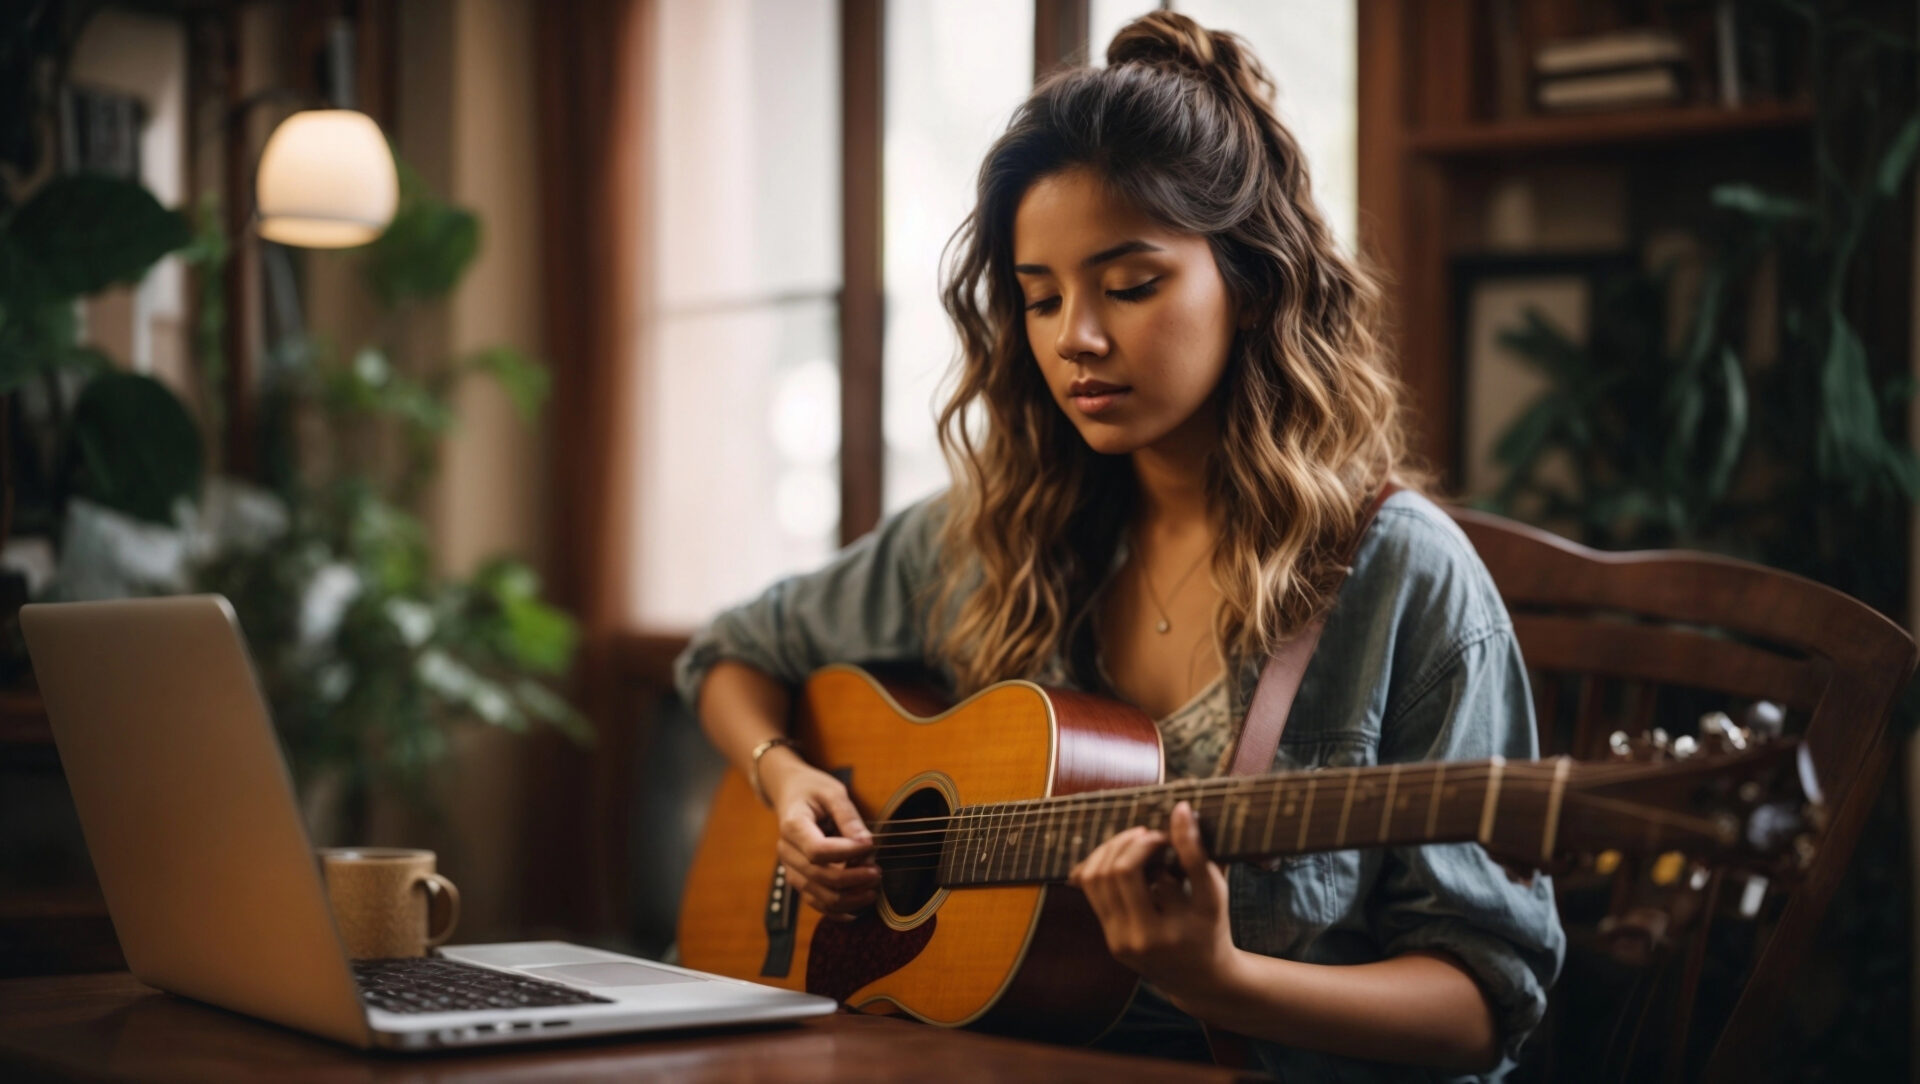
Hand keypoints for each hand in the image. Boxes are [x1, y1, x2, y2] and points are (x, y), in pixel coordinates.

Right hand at [763, 755, 878, 920]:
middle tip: (878, 871)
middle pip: (819, 877)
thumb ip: (849, 817)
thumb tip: (866, 844)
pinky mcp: (800, 879)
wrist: (790, 793)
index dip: (847, 853)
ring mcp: (791, 868)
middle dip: (853, 878)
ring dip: (850, 898)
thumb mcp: (833, 792)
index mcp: (792, 826)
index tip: (870, 846)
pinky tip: (860, 907)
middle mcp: (787, 851)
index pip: (818, 850)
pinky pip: (816, 903)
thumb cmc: (812, 790)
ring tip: (873, 887)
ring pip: (818, 896)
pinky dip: (838, 911)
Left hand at [1067, 801, 1237, 1002]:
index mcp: (1169, 930)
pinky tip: (1123, 856)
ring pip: (1095, 879)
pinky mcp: (1110, 940)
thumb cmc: (1212, 928)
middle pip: (1116, 871)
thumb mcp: (1214, 894)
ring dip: (1112, 850)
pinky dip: (1102, 866)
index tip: (1172, 821)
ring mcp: (1120, 942)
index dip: (1156, 839)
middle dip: (1132, 842)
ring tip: (1137, 842)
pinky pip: (1092, 892)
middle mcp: (1139, 940)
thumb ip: (1197, 853)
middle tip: (1152, 835)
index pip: (1142, 871)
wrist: (1200, 979)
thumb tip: (1180, 809)